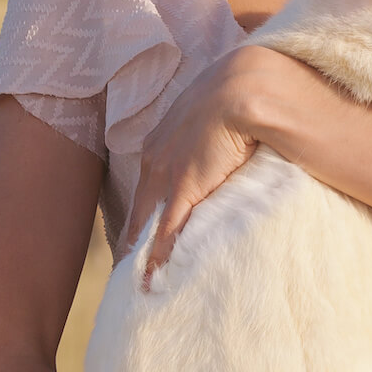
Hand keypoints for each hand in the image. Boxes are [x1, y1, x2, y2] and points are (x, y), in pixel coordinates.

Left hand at [123, 45, 291, 285]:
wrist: (244, 87)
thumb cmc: (240, 97)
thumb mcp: (217, 118)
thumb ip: (214, 139)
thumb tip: (229, 153)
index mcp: (162, 143)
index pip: (147, 190)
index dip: (144, 217)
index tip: (140, 238)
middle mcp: (155, 160)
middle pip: (138, 211)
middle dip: (131, 242)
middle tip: (128, 272)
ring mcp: (166, 175)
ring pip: (146, 225)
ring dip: (141, 256)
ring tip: (137, 285)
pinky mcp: (184, 188)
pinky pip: (165, 231)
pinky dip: (157, 258)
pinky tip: (152, 280)